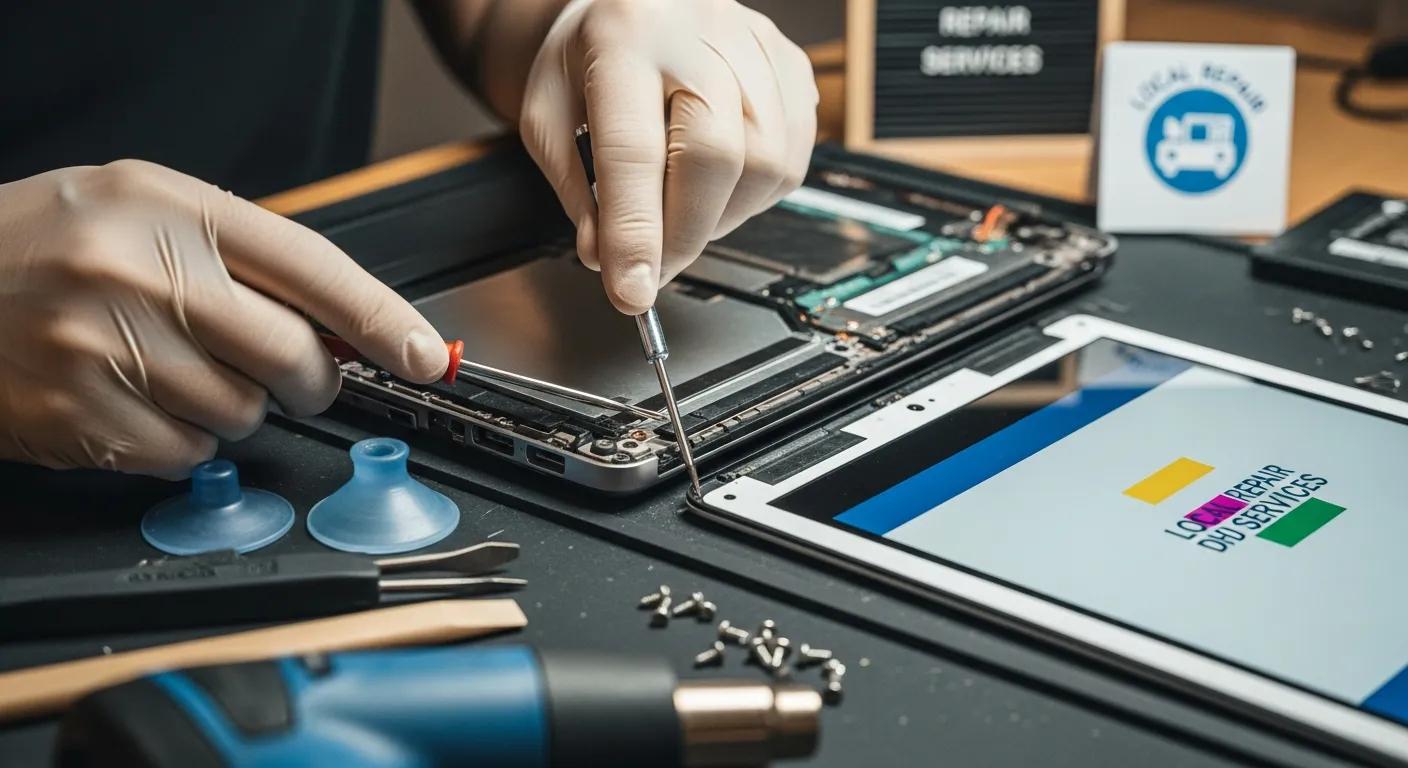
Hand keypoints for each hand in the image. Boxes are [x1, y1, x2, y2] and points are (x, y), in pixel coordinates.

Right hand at [0, 161, 447, 478]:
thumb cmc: (49, 244)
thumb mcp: (148, 211)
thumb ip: (247, 260)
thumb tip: (348, 330)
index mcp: (170, 208)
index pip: (311, 267)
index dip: (382, 319)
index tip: (426, 356)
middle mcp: (140, 273)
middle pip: (291, 357)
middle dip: (311, 379)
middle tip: (291, 372)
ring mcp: (107, 350)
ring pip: (245, 414)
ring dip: (235, 407)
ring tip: (174, 368)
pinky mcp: (83, 418)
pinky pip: (188, 455)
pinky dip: (183, 441)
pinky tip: (138, 399)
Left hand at [517, 0, 817, 313]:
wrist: (631, 4)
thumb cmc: (586, 58)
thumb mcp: (548, 119)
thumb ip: (576, 193)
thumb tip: (608, 260)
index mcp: (624, 38)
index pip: (635, 150)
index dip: (636, 233)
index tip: (631, 292)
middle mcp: (699, 33)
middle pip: (716, 156)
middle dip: (685, 235)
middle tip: (654, 267)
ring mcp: (756, 47)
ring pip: (765, 165)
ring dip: (719, 218)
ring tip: (680, 212)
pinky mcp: (791, 68)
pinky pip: (793, 159)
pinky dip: (753, 195)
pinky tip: (716, 185)